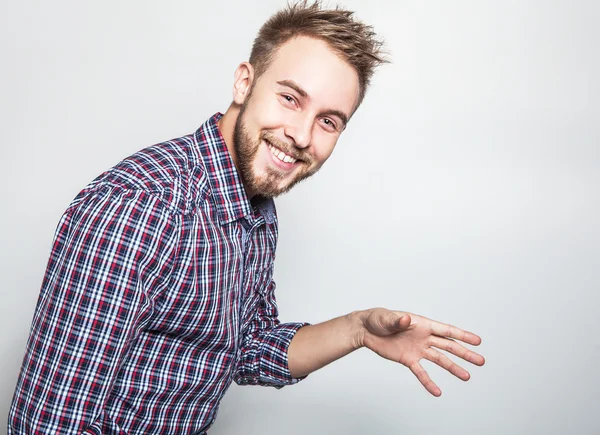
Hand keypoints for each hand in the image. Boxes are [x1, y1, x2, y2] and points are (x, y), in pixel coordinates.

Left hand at [358, 308, 484, 396]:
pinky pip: (421, 372)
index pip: (446, 330)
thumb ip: (398, 320)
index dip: (462, 335)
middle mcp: (423, 337)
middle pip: (448, 346)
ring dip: (453, 368)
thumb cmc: (377, 319)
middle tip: (481, 361)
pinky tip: (437, 392)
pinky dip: (429, 382)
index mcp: (422, 324)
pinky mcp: (408, 359)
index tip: (478, 341)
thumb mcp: (386, 318)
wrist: (365, 330)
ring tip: (467, 376)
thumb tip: (408, 319)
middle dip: (465, 353)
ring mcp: (417, 349)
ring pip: (439, 360)